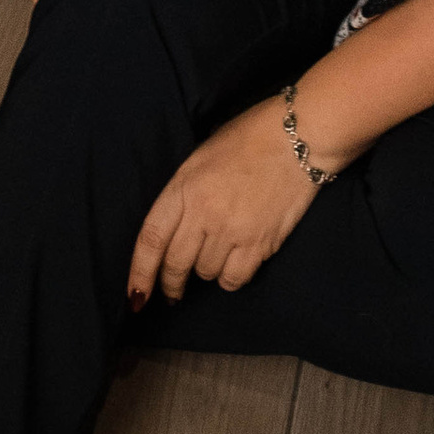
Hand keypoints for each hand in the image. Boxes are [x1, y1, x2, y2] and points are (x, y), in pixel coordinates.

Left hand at [128, 100, 316, 305]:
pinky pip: (234, 279)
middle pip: (176, 265)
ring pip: (206, 273)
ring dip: (206, 269)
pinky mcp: (260, 244)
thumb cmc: (248, 138)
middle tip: (173, 291)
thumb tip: (174, 231)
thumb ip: (185, 194)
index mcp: (185, 187)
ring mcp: (233, 230)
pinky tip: (235, 261)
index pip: (151, 240)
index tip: (135, 297)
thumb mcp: (202, 157)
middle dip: (171, 284)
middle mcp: (205, 213)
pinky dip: (230, 277)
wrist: (298, 136)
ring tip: (216, 253)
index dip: (139, 273)